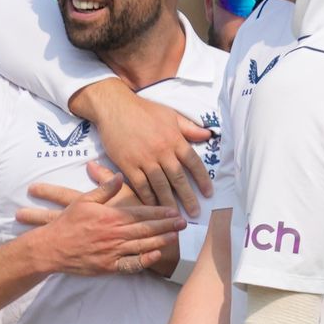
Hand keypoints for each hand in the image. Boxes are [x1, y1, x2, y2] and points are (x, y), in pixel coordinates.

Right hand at [16, 174, 183, 276]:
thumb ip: (104, 189)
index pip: (141, 213)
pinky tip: (156, 256)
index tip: (174, 210)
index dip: (159, 212)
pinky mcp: (109, 266)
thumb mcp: (83, 200)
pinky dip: (145, 261)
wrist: (51, 248)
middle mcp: (115, 234)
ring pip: (143, 246)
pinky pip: (131, 264)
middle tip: (184, 223)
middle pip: (146, 229)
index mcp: (111, 217)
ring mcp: (113, 251)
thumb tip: (119, 176)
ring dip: (161, 241)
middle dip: (167, 226)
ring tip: (176, 237)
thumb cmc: (67, 223)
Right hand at [73, 82, 214, 213]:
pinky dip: (147, 197)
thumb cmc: (143, 110)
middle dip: (188, 197)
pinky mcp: (128, 164)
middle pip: (178, 178)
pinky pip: (140, 185)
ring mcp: (144, 159)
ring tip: (176, 216)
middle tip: (195, 214)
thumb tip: (209, 135)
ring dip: (169, 202)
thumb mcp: (170, 114)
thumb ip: (189, 128)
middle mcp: (161, 151)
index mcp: (174, 139)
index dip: (202, 179)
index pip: (193, 162)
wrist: (114, 107)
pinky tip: (153, 207)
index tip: (209, 194)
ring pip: (160, 185)